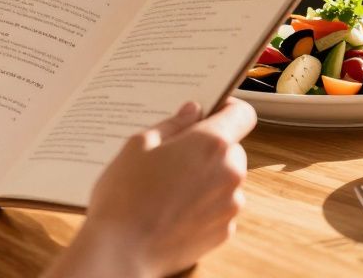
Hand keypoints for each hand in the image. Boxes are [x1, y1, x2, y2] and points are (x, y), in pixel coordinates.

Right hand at [52, 98, 255, 277]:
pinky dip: (205, 205)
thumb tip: (193, 111)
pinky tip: (174, 211)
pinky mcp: (224, 231)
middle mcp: (230, 172)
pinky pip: (220, 207)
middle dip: (210, 148)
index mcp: (212, 144)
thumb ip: (173, 124)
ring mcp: (230, 205)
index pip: (243, 114)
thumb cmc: (124, 196)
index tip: (211, 111)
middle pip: (232, 148)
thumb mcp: (139, 146)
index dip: (228, 109)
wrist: (120, 253)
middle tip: (176, 156)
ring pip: (226, 179)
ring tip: (170, 189)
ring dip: (208, 178)